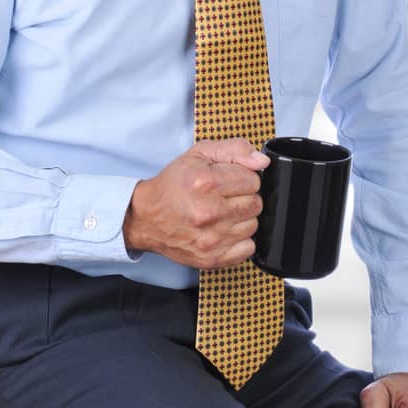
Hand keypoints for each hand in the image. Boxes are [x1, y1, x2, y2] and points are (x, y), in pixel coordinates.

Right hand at [122, 139, 267, 268]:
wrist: (146, 217)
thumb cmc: (174, 185)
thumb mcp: (200, 154)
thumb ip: (236, 150)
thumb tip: (262, 162)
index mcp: (206, 183)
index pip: (253, 180)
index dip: (243, 178)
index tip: (228, 181)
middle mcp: (209, 212)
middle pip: (256, 203)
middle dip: (243, 198)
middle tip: (224, 197)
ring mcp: (211, 239)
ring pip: (253, 225)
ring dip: (241, 219)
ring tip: (222, 213)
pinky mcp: (211, 258)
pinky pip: (248, 249)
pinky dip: (240, 241)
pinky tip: (224, 231)